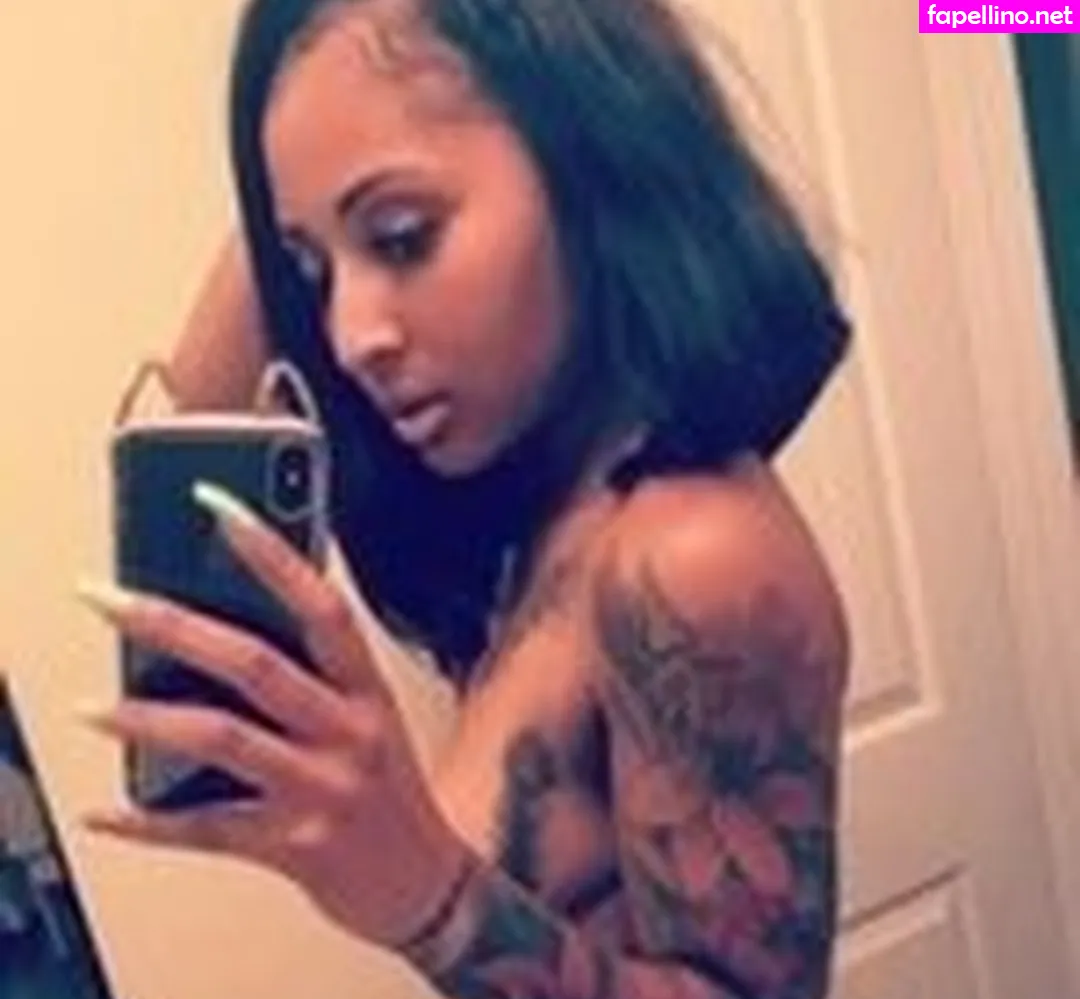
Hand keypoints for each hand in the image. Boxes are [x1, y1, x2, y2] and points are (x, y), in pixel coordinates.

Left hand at [77, 481, 468, 948]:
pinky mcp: (294, 845)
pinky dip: (150, 822)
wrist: (427, 885)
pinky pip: (207, 829)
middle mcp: (349, 731)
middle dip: (174, 624)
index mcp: (367, 691)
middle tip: (107, 597)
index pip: (320, 606)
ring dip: (148, 719)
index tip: (216, 503)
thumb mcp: (368, 722)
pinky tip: (107, 810)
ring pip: (224, 739)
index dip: (270, 551)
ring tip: (92, 707)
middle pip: (255, 663)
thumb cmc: (389, 792)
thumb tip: (219, 636)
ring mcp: (322, 789)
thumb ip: (313, 681)